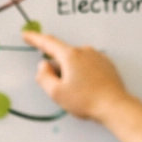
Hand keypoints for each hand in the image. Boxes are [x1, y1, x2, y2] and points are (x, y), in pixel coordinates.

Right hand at [22, 30, 140, 123]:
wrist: (114, 106)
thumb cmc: (87, 100)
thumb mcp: (56, 93)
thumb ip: (44, 76)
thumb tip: (43, 66)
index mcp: (70, 56)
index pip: (48, 43)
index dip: (35, 39)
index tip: (26, 35)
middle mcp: (85, 51)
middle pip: (62, 56)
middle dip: (57, 69)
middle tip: (62, 89)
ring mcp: (97, 56)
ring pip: (75, 61)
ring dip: (71, 73)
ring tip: (78, 92)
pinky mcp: (106, 64)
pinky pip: (88, 65)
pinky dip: (83, 75)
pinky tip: (87, 89)